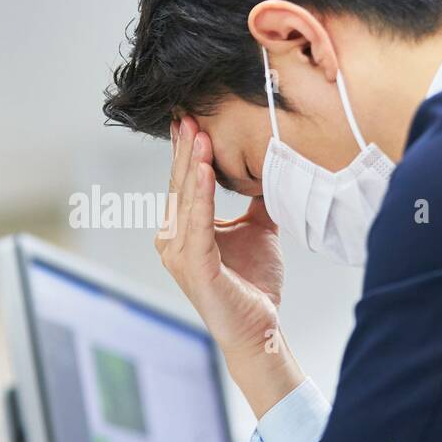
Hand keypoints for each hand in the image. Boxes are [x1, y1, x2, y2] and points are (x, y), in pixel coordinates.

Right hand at [157, 116, 302, 415]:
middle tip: (189, 112)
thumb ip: (255, 203)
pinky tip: (208, 171)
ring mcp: (179, 255)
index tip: (190, 116)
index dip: (187, 150)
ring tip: (199, 133)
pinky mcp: (195, 268)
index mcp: (183, 230)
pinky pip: (198, 225)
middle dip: (186, 147)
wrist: (259, 330)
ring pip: (186, 200)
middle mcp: (172, 240)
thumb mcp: (257, 231)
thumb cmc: (253, 285)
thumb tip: (268, 168)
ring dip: (193, 165)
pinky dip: (202, 197)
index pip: (185, 182)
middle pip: (181, 185)